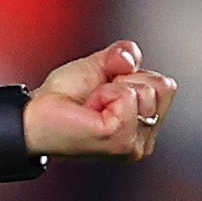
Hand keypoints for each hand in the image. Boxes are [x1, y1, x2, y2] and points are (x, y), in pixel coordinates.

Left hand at [0, 41, 174, 163]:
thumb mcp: (99, 67)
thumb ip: (123, 55)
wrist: (34, 115)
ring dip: (113, 88)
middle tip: (97, 97)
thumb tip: (130, 58)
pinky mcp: (119, 140)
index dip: (134, 76)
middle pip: (163, 87)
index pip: (167, 87)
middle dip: (127, 80)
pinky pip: (128, 95)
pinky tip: (89, 110)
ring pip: (147, 91)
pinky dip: (105, 93)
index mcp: (143, 127)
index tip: (106, 90)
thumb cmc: (63, 97)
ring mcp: (133, 145)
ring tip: (92, 105)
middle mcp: (143, 142)